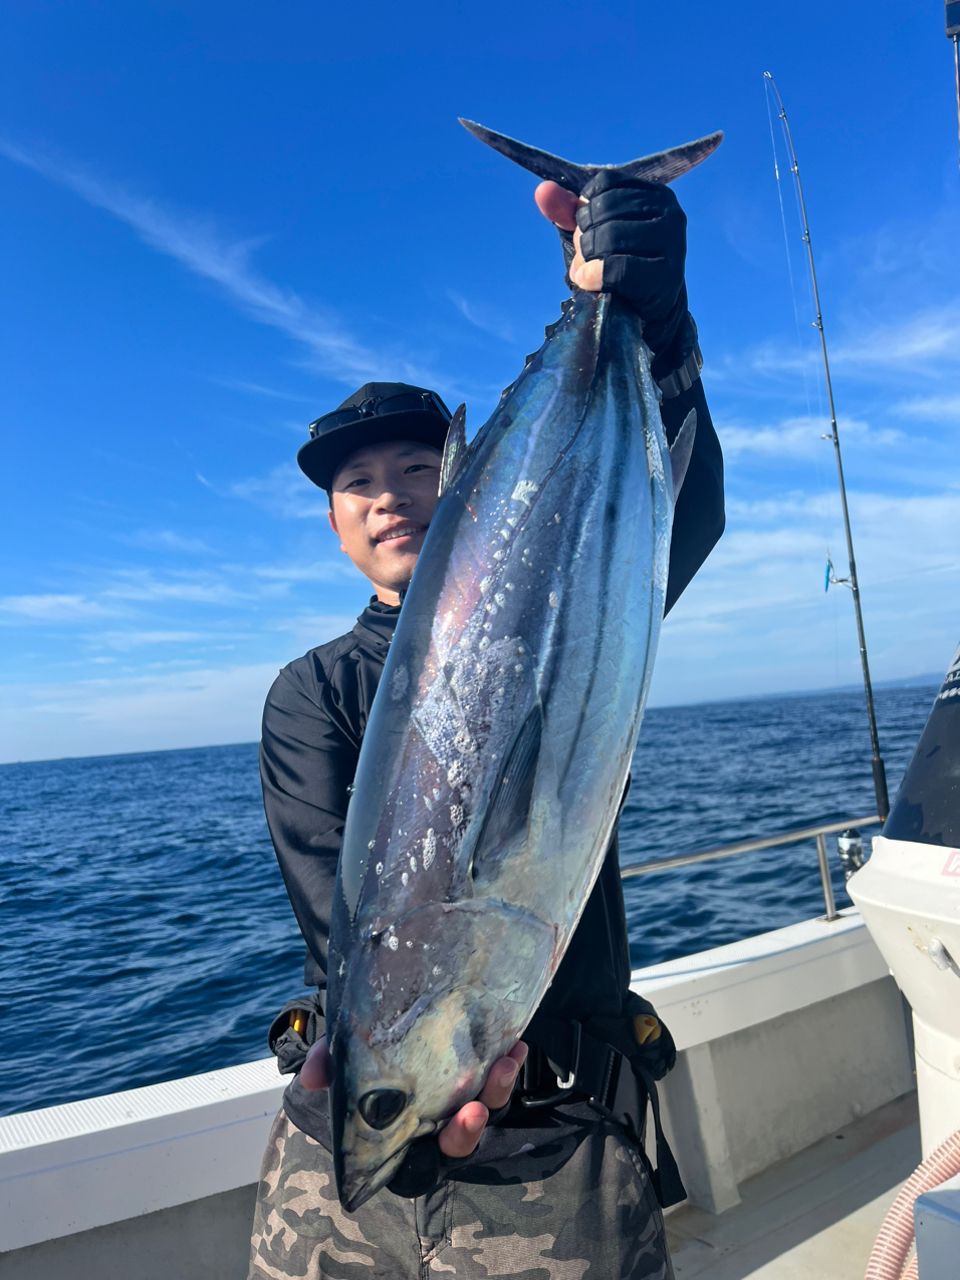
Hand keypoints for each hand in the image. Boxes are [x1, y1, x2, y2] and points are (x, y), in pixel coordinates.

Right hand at [301, 1037, 527, 1157]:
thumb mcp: (345, 1049)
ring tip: (503, 1063)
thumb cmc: (368, 1042)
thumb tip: (310, 1077)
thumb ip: (327, 1061)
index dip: (428, 1153)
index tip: (448, 1127)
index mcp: (402, 1126)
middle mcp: (436, 1118)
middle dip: (467, 1132)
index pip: (414, 1155)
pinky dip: (508, 1061)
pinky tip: (515, 1042)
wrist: (395, 1004)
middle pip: (458, 1142)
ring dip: (498, 1090)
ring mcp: (463, 1094)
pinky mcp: (483, 1067)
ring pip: (487, 1108)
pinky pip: (501, 1074)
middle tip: (474, 1109)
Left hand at [534, 175, 688, 363]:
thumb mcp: (593, 231)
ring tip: (588, 272)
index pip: (605, 183)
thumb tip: (542, 191)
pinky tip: (590, 282)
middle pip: (605, 210)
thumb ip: (567, 209)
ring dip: (588, 258)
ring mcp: (672, 244)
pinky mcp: (665, 276)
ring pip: (611, 237)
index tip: (589, 230)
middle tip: (587, 257)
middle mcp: (669, 213)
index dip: (585, 209)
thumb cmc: (619, 262)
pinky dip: (595, 276)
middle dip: (585, 237)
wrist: (648, 310)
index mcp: (655, 194)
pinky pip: (618, 269)